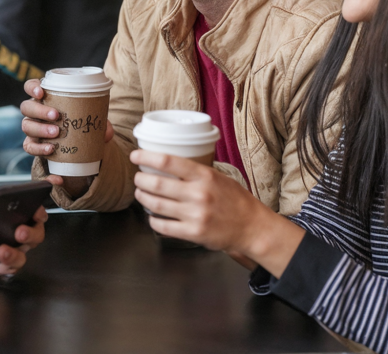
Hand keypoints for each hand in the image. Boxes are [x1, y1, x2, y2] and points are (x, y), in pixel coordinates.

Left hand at [0, 191, 46, 276]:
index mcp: (0, 207)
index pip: (26, 207)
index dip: (36, 209)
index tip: (37, 212)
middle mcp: (5, 227)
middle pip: (33, 231)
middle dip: (33, 232)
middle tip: (20, 232)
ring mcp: (1, 246)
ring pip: (24, 251)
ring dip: (19, 251)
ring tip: (2, 250)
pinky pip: (10, 267)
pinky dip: (9, 265)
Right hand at [20, 79, 113, 187]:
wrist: (74, 143)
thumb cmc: (79, 122)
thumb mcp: (89, 117)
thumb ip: (100, 122)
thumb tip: (107, 133)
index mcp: (45, 98)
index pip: (31, 86)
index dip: (32, 87)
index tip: (41, 92)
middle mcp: (35, 111)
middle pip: (27, 107)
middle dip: (40, 110)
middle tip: (56, 115)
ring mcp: (32, 127)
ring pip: (27, 125)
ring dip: (40, 129)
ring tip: (56, 133)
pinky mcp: (33, 143)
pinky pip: (29, 146)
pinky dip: (38, 148)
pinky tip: (50, 149)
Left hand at [129, 149, 303, 276]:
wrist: (252, 227)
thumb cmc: (235, 200)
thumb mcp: (218, 177)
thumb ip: (195, 172)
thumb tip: (168, 163)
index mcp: (204, 176)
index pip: (168, 162)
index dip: (147, 157)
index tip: (135, 155)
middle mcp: (198, 194)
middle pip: (157, 184)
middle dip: (140, 180)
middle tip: (138, 178)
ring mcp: (195, 215)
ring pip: (156, 204)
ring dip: (142, 198)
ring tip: (140, 194)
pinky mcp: (193, 233)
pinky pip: (163, 226)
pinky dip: (152, 220)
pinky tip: (152, 215)